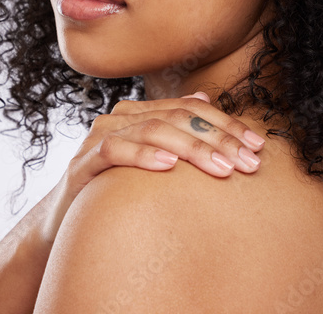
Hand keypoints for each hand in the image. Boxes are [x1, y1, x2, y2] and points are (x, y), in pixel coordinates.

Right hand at [38, 91, 265, 244]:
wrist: (64, 223)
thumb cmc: (116, 190)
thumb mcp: (151, 160)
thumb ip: (174, 129)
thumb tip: (205, 98)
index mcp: (140, 113)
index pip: (191, 109)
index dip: (227, 125)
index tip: (258, 145)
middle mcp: (120, 118)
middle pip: (177, 118)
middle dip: (218, 140)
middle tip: (248, 163)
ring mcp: (98, 138)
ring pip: (152, 130)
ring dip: (192, 148)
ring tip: (222, 168)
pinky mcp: (82, 164)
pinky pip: (114, 151)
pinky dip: (144, 156)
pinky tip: (169, 167)